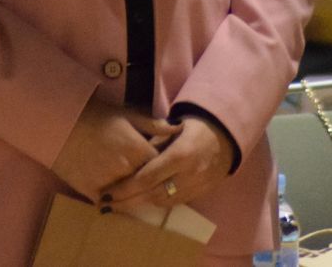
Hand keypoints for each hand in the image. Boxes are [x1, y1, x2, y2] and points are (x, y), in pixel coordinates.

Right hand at [51, 95, 174, 201]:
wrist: (61, 123)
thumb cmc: (96, 116)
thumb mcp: (127, 114)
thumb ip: (153, 125)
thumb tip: (177, 129)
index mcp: (138, 150)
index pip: (161, 167)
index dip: (163, 166)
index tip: (162, 165)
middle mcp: (126, 170)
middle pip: (147, 184)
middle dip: (149, 181)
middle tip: (148, 179)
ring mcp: (109, 183)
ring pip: (129, 197)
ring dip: (132, 194)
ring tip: (131, 188)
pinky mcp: (92, 192)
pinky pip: (109, 204)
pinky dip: (113, 202)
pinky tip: (115, 198)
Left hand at [102, 115, 235, 211]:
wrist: (227, 137)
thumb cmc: (195, 127)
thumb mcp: (174, 126)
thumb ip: (154, 138)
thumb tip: (131, 152)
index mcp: (179, 155)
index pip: (147, 178)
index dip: (125, 188)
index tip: (107, 193)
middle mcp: (188, 175)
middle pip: (152, 194)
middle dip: (127, 202)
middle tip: (105, 204)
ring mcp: (196, 187)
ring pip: (162, 202)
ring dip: (139, 204)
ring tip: (118, 204)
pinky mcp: (200, 194)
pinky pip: (173, 203)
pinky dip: (155, 203)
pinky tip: (141, 201)